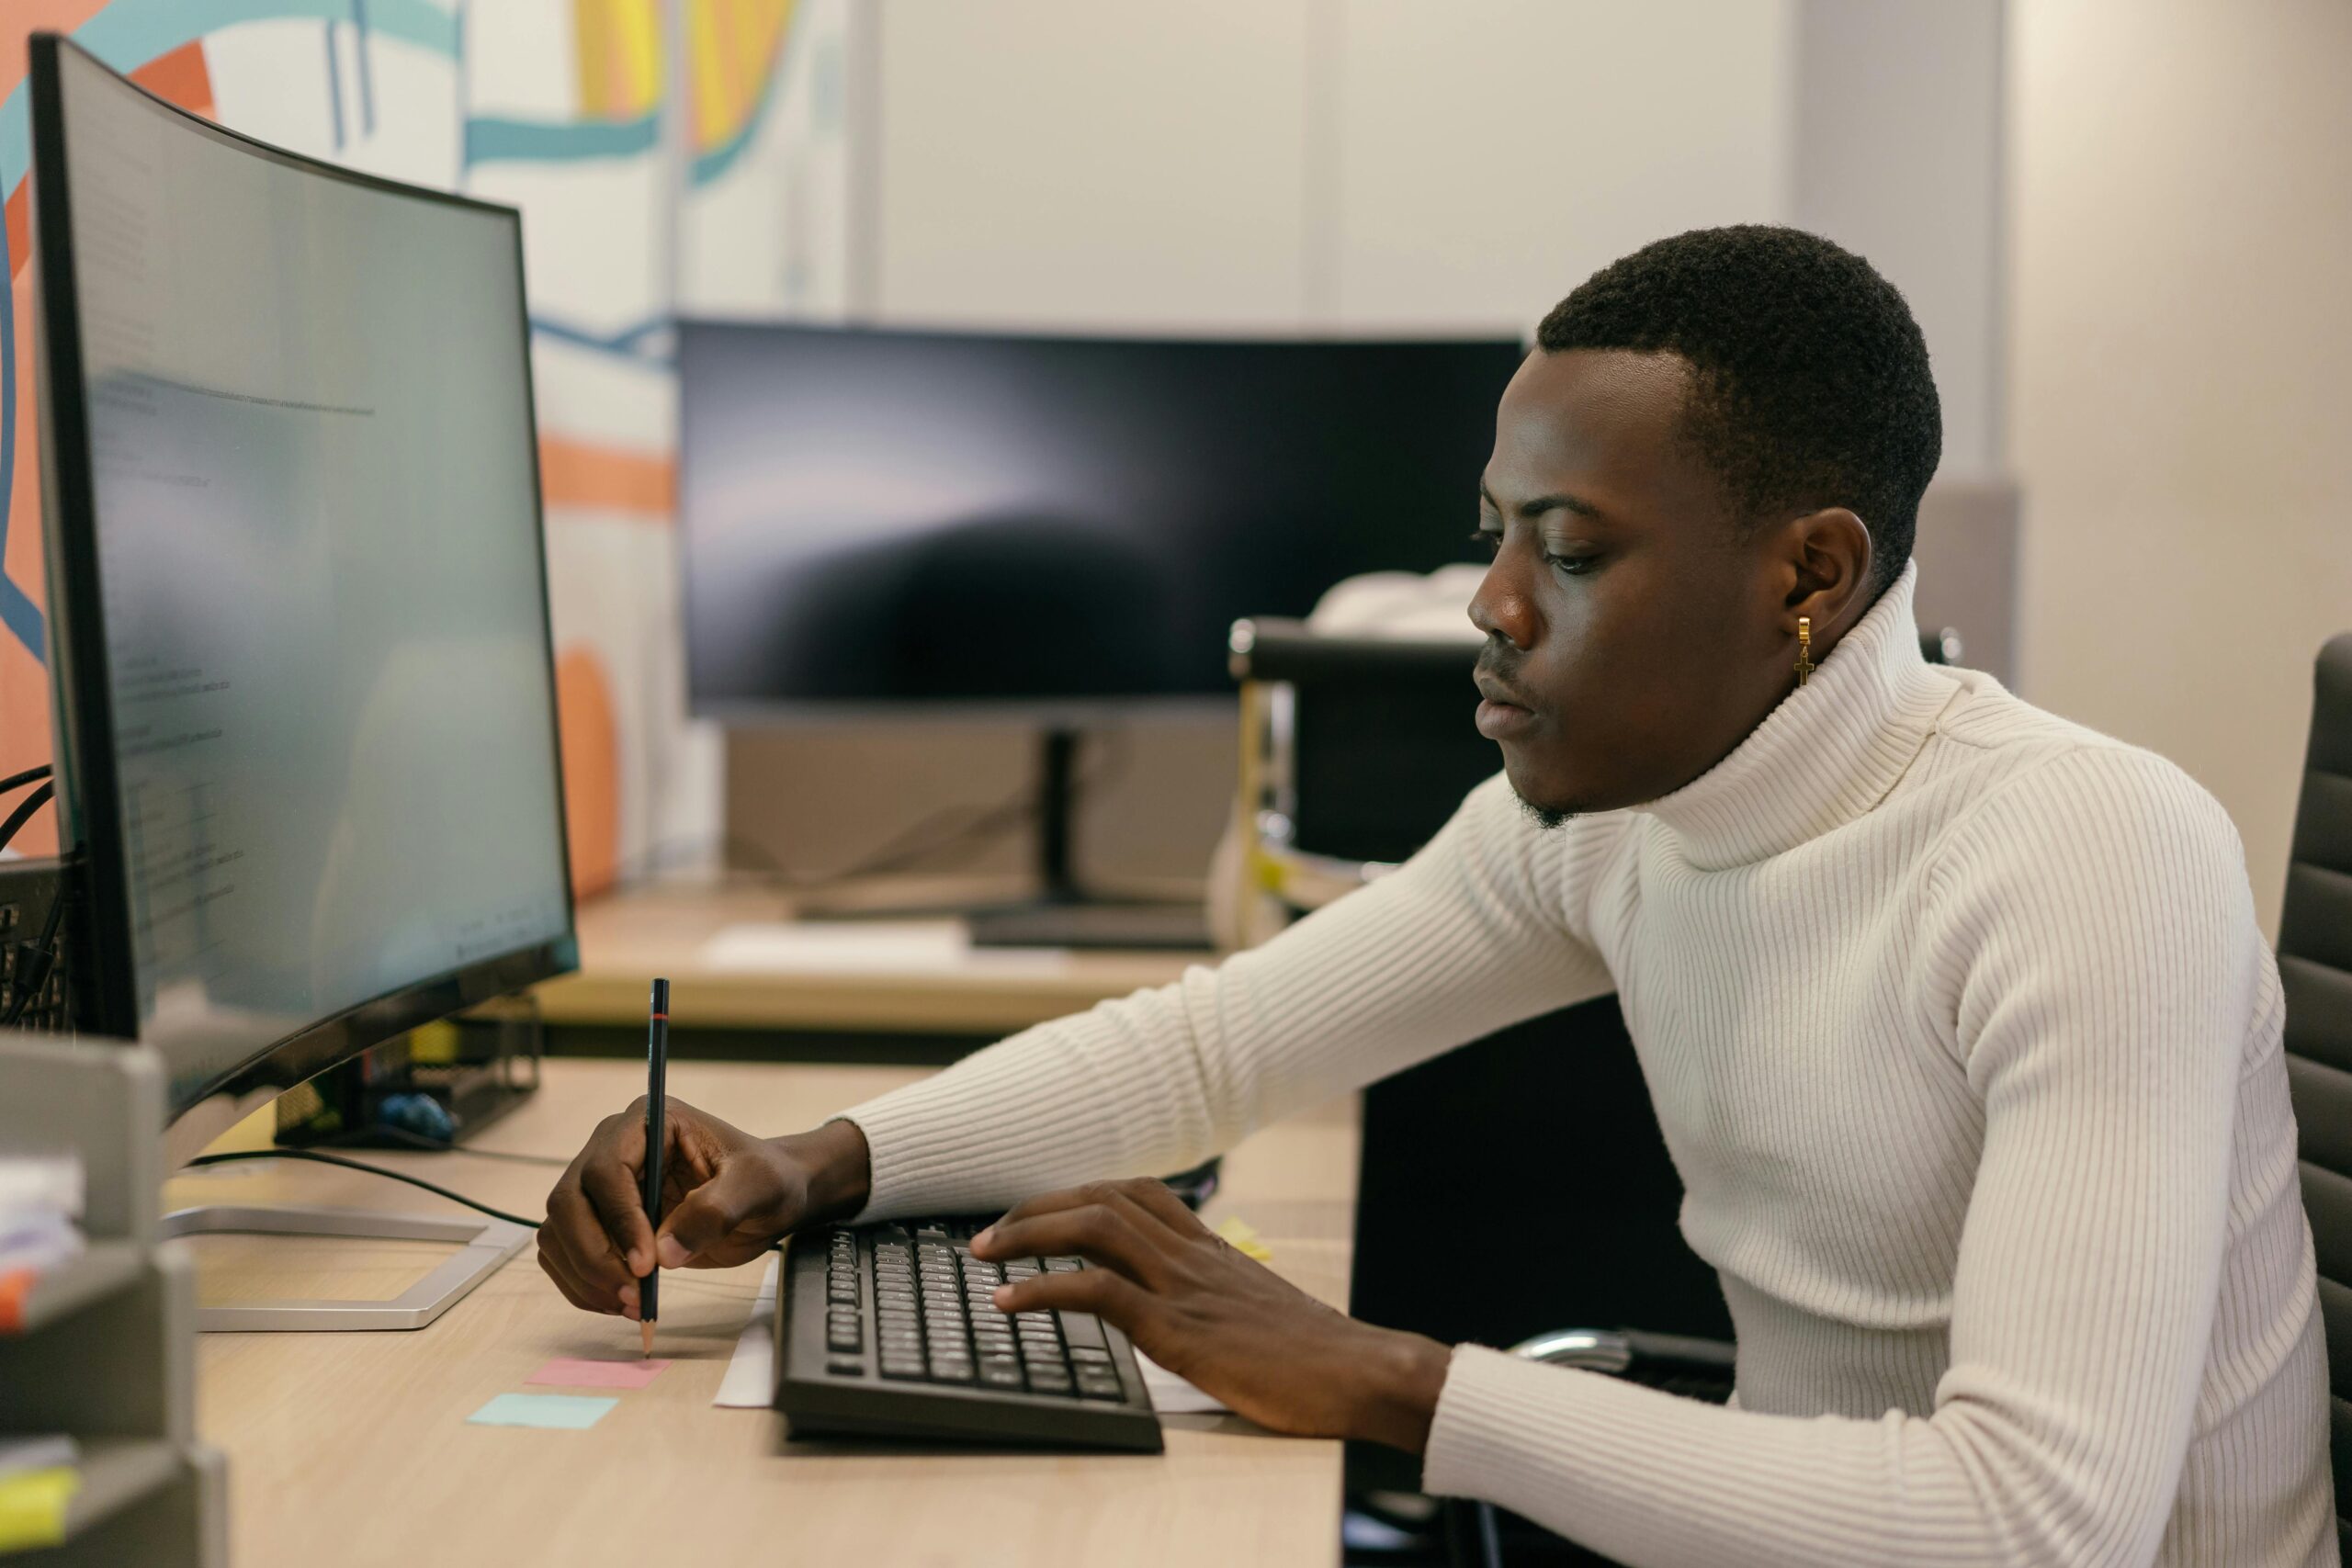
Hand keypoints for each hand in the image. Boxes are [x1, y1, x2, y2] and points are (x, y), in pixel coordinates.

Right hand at [536, 1101, 870, 1318]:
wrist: (767, 1198)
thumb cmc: (765, 1180)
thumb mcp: (758, 1186)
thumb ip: (716, 1211)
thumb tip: (664, 1251)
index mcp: (648, 1121)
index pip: (607, 1168)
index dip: (619, 1219)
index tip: (646, 1264)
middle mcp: (612, 1147)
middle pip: (569, 1201)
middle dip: (595, 1256)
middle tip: (634, 1296)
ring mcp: (600, 1186)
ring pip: (559, 1231)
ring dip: (586, 1276)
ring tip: (633, 1305)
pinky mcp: (599, 1222)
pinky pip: (565, 1253)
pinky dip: (584, 1285)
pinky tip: (621, 1302)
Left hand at [970, 1177, 1452, 1451]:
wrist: (1359, 1372)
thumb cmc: (1315, 1354)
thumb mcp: (1256, 1308)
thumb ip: (1214, 1296)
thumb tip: (1177, 1309)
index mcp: (1211, 1247)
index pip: (1136, 1193)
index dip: (1080, 1195)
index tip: (1039, 1211)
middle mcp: (1193, 1253)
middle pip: (1103, 1198)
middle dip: (1038, 1206)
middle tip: (990, 1231)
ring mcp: (1184, 1286)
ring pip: (1095, 1228)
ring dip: (1029, 1233)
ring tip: (985, 1253)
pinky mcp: (1179, 1329)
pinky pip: (1098, 1292)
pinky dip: (1044, 1290)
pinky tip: (1010, 1302)